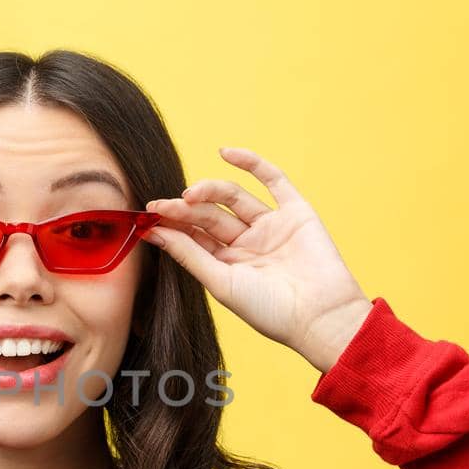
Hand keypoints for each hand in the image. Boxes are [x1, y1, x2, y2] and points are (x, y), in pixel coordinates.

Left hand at [141, 147, 372, 373]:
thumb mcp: (221, 282)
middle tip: (163, 206)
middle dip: (186, 209)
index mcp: (228, 264)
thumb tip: (155, 232)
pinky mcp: (295, 212)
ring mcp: (271, 225)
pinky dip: (251, 164)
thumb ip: (190, 255)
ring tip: (189, 193)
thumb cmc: (270, 311)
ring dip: (210, 189)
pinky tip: (225, 152)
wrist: (319, 316)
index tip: (149, 215)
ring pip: (234, 197)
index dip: (172, 224)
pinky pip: (273, 180)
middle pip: (210, 216)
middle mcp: (247, 243)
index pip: (194, 236)